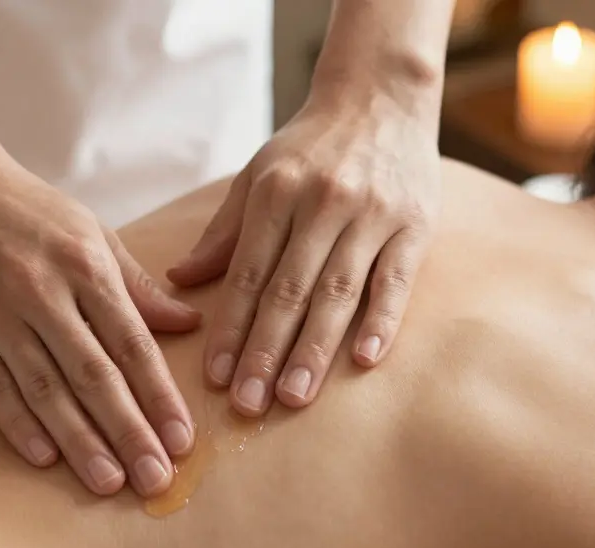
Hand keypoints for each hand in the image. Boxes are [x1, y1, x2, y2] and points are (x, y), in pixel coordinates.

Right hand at [0, 155, 200, 496]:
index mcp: (85, 265)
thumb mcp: (91, 233)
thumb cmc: (27, 210)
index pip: (132, 343)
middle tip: (156, 480)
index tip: (182, 441)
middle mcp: (42, 292)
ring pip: (45, 389)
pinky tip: (45, 459)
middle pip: (94, 374)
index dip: (159, 396)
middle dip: (129, 431)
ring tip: (109, 482)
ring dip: (79, 441)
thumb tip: (187, 325)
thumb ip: (136, 285)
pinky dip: (19, 424)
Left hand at [166, 102, 439, 415]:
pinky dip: (381, 321)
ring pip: (337, 293)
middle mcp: (323, 204)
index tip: (215, 377)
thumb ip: (223, 231)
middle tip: (248, 404)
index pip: (248, 274)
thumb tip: (180, 279)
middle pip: (289, 291)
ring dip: (314, 350)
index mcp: (276, 193)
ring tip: (294, 398)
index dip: (231, 328)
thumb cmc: (310, 146)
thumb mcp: (257, 175)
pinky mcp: (414, 226)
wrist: (381, 95)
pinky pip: (395, 281)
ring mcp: (372, 216)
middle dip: (265, 353)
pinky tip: (364, 360)